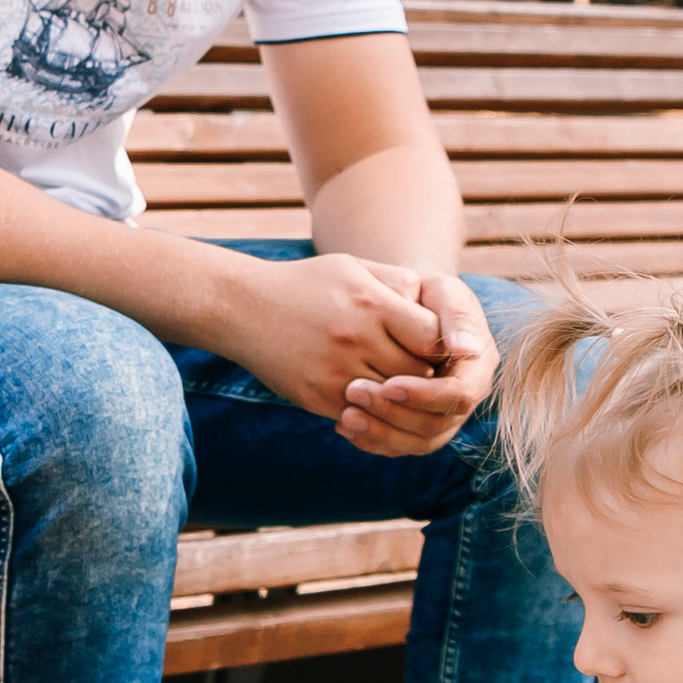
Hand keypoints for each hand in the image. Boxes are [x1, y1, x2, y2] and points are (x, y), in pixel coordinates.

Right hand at [207, 250, 459, 432]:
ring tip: (398, 385)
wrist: (242, 307)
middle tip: (423, 372)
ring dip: (400, 396)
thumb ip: (397, 282)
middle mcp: (357, 339)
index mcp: (372, 304)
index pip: (432, 337)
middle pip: (418, 373)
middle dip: (425, 374)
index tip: (432, 344)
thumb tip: (434, 311)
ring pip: (392, 399)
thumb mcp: (353, 268)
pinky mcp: (318, 396)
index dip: (440, 344)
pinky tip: (369, 398)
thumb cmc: (305, 284)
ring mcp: (336, 372)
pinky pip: (362, 414)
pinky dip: (371, 410)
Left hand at [338, 267, 495, 457]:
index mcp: (477, 367)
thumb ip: (456, 316)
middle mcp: (464, 398)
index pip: (460, 395)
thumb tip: (465, 348)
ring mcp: (442, 416)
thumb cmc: (425, 293)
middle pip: (436, 424)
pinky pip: (398, 446)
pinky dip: (371, 440)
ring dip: (380, 432)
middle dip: (395, 414)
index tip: (390, 384)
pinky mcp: (417, 427)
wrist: (407, 307)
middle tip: (354, 392)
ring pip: (416, 442)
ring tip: (345, 415)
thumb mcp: (444, 292)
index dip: (425, 395)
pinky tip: (343, 424)